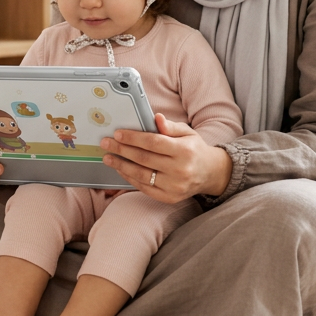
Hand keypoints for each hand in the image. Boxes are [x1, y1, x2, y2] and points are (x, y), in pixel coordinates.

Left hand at [99, 113, 232, 202]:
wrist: (209, 173)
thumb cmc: (194, 149)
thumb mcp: (187, 133)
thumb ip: (170, 126)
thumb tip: (156, 118)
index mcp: (184, 151)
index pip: (153, 143)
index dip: (133, 138)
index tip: (118, 134)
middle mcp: (180, 170)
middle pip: (144, 159)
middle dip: (122, 150)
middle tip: (106, 143)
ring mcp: (174, 187)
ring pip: (141, 175)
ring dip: (121, 165)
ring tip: (108, 157)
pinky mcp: (169, 198)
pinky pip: (145, 188)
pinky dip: (130, 178)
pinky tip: (121, 169)